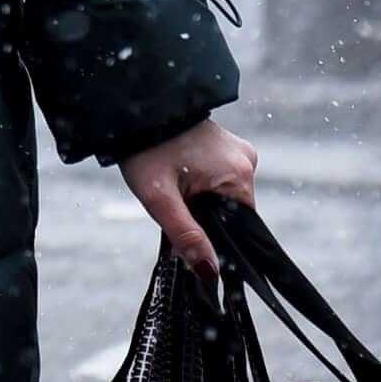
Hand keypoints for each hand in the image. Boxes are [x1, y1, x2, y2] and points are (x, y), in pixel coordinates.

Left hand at [119, 117, 258, 282]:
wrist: (134, 109)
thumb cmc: (146, 151)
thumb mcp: (160, 199)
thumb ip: (186, 236)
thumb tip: (211, 273)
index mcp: (239, 174)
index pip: (241, 227)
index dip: (216, 237)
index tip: (192, 234)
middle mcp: (246, 160)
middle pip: (231, 211)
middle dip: (204, 216)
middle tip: (174, 203)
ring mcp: (237, 150)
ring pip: (223, 195)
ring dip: (201, 200)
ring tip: (174, 185)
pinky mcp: (225, 145)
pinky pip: (219, 178)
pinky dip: (201, 184)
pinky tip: (180, 176)